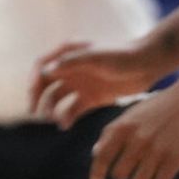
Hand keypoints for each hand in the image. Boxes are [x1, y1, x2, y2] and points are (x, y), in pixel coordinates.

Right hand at [31, 37, 160, 125]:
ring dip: (52, 109)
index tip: (32, 95)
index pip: (42, 65)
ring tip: (54, 121)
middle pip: (46, 83)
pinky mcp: (92, 97)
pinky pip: (74, 109)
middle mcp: (71, 68)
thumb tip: (46, 71)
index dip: (33, 79)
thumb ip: (72, 62)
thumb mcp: (96, 56)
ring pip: (58, 98)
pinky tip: (65, 125)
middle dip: (38, 98)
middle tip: (36, 114)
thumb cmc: (121, 54)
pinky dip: (67, 117)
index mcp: (68, 52)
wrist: (147, 64)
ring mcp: (81, 83)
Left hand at [89, 74, 178, 178]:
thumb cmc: (157, 108)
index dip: (96, 171)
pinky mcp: (175, 159)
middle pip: (119, 174)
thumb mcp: (131, 114)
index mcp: (123, 126)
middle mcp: (137, 139)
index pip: (103, 155)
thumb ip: (113, 132)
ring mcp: (156, 150)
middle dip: (122, 176)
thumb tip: (96, 153)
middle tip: (128, 173)